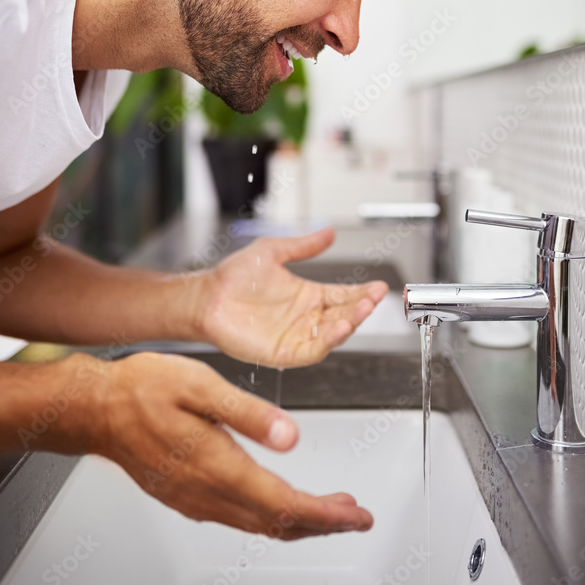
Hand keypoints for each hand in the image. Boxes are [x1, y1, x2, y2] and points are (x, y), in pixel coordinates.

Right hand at [94, 352, 372, 537]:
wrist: (95, 409)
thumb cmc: (142, 390)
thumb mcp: (199, 384)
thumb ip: (247, 412)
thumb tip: (291, 436)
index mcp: (217, 465)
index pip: (284, 504)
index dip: (326, 515)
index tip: (355, 515)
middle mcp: (207, 492)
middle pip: (277, 523)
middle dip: (323, 523)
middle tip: (354, 515)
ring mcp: (195, 499)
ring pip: (258, 525)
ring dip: (299, 521)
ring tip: (329, 508)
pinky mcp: (186, 496)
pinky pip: (237, 518)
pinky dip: (270, 516)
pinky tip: (279, 502)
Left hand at [195, 227, 387, 366]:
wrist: (206, 297)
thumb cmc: (233, 277)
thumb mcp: (273, 252)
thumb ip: (303, 246)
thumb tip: (329, 232)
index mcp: (307, 295)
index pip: (342, 295)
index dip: (361, 292)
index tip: (378, 286)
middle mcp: (305, 318)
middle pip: (343, 315)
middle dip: (361, 307)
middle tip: (373, 298)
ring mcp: (296, 336)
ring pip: (332, 334)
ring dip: (349, 324)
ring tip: (361, 311)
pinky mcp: (284, 352)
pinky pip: (312, 351)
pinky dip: (327, 342)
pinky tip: (337, 329)